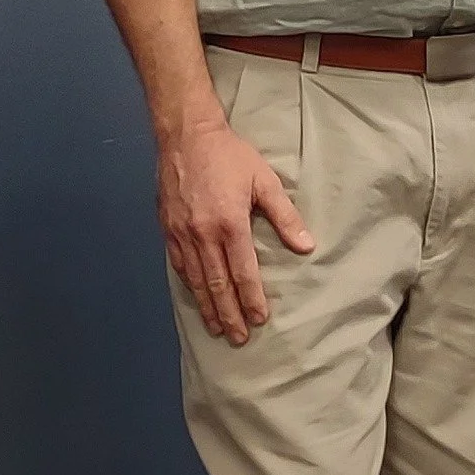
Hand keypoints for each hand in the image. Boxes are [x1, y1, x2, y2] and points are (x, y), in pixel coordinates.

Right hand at [158, 121, 314, 345]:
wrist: (186, 136)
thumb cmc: (230, 156)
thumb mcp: (264, 181)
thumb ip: (285, 217)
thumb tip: (307, 246)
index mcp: (229, 224)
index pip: (243, 272)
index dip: (251, 298)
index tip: (259, 319)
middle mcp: (203, 235)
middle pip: (217, 284)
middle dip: (228, 313)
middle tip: (238, 338)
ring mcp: (182, 233)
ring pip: (195, 279)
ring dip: (207, 306)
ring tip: (217, 328)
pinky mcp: (167, 228)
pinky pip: (178, 265)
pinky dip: (189, 285)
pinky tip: (196, 297)